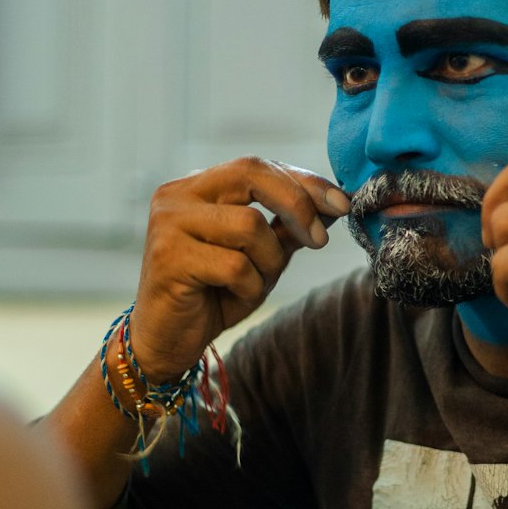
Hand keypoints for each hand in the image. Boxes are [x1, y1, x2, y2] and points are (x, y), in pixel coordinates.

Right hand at [129, 156, 349, 379]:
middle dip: (297, 204)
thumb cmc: (214, 296)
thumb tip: (332, 205)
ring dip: (269, 260)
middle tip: (319, 240)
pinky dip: (249, 286)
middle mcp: (177, 195)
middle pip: (250, 173)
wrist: (166, 342)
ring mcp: (168, 223)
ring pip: (249, 224)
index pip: (257, 166)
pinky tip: (232, 296)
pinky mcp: (168, 258)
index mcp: (197, 186)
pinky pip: (234, 265)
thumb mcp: (261, 258)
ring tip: (255, 282)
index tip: (340, 204)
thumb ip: (288, 228)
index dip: (303, 181)